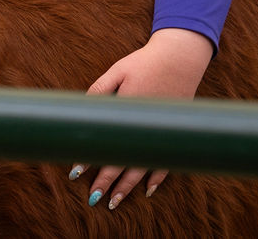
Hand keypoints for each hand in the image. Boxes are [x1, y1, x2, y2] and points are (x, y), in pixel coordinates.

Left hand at [69, 28, 213, 209]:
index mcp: (128, 110)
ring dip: (128, 186)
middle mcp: (146, 126)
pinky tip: (147, 189)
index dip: (91, 158)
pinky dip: (157, 176)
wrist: (180, 56)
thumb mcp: (117, 71)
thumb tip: (83, 113)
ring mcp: (161, 131)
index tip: (76, 172)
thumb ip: (99, 91)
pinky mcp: (173, 131)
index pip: (107, 142)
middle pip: (124, 161)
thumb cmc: (144, 62)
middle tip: (93, 198)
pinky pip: (166, 161)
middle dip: (107, 181)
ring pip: (143, 167)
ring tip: (114, 202)